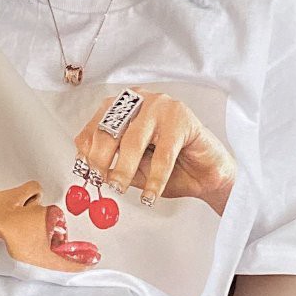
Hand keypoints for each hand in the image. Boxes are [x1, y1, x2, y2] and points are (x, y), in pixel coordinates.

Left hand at [73, 89, 235, 214]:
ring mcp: (162, 106)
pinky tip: (151, 195)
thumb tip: (88, 170)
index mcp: (124, 107)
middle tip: (103, 182)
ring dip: (124, 169)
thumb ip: (112, 163)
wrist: (207, 174)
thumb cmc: (171, 168)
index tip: (87, 173)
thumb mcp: (133, 166)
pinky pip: (163, 153)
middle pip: (110, 128)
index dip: (87, 150)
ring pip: (133, 140)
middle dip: (101, 159)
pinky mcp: (182, 119)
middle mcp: (140, 101)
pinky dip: (155, 178)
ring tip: (121, 189)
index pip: (96, 124)